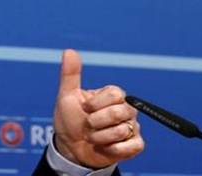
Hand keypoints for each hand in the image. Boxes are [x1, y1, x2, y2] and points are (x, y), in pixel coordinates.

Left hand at [53, 49, 143, 168]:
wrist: (70, 148)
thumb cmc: (70, 120)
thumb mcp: (67, 96)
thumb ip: (70, 74)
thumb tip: (69, 51)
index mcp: (112, 95)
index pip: (116, 94)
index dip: (95, 104)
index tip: (84, 108)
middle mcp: (125, 109)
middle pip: (120, 112)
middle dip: (96, 122)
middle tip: (88, 125)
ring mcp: (131, 127)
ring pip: (122, 131)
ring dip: (100, 137)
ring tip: (94, 137)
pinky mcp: (134, 145)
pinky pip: (133, 146)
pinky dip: (113, 149)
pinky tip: (104, 147)